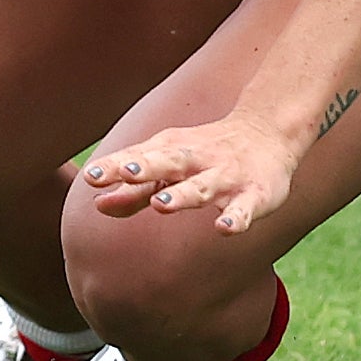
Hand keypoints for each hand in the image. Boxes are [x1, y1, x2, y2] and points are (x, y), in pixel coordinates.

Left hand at [80, 111, 306, 233]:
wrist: (270, 132)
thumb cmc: (208, 153)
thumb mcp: (170, 164)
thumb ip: (135, 189)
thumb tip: (97, 204)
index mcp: (173, 151)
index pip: (140, 158)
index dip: (115, 168)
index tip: (90, 176)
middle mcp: (198, 161)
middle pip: (168, 163)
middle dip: (146, 168)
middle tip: (125, 173)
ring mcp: (226, 177)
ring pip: (202, 187)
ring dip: (182, 195)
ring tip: (160, 204)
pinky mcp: (254, 194)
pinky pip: (245, 208)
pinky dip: (236, 218)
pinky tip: (225, 229)